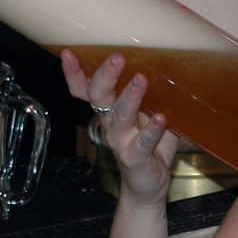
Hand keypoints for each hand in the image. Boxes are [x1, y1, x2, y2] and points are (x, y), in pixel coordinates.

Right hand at [61, 50, 177, 203]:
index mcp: (109, 108)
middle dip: (105, 76)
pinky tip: (161, 119)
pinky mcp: (135, 158)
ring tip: (141, 80)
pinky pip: (142, 143)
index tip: (68, 53)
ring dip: (130, 97)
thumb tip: (169, 61)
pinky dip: (152, 130)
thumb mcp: (148, 113)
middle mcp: (110, 123)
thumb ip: (153, 91)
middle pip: (99, 96)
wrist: (147, 184)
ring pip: (120, 116)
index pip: (85, 89)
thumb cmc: (148, 142)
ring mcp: (120, 141)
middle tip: (117, 58)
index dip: (74, 73)